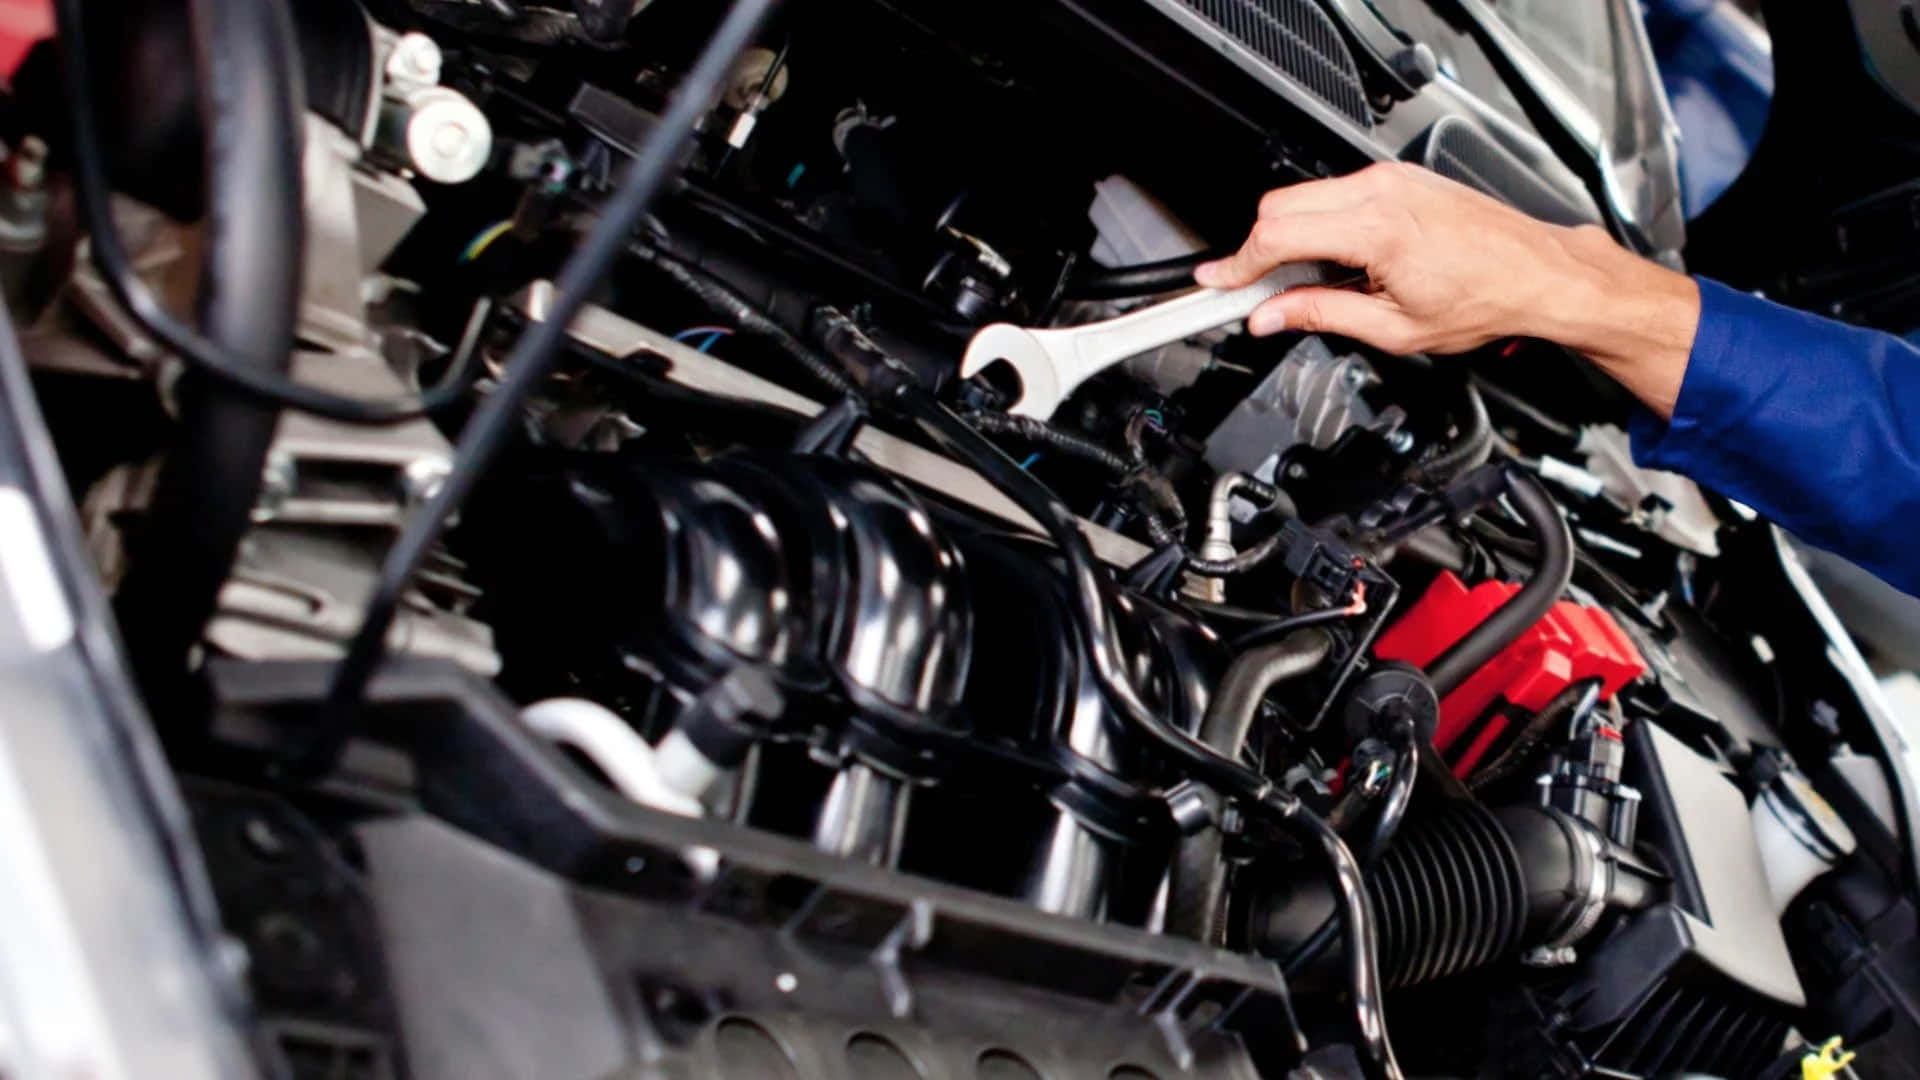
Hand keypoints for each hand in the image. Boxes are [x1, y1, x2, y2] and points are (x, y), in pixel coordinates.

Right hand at [1194, 162, 1700, 417]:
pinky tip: (1335, 262)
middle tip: (1251, 292)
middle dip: (1256, 251)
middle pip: (1279, 208)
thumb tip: (1271, 316)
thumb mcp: (1394, 328)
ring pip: (1304, 198)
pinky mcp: (1399, 180)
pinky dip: (1318, 226)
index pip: (1278, 236)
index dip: (1237, 265)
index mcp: (1376, 228)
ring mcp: (1390, 180)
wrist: (1538, 273)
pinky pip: (1335, 195)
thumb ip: (1320, 315)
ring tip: (1304, 284)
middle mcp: (1380, 191)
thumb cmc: (1485, 298)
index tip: (1216, 284)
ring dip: (1288, 238)